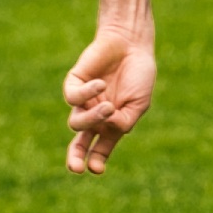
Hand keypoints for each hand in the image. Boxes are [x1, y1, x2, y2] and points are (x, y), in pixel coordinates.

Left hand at [63, 24, 156, 173]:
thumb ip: (125, 121)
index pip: (99, 149)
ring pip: (77, 122)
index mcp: (111, 125)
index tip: (96, 169)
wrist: (131, 43)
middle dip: (75, 157)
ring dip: (93, 118)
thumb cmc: (138, 73)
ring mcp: (83, 101)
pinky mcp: (74, 83)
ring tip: (109, 107)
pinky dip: (88, 93)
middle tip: (76, 168)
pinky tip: (101, 83)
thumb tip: (107, 129)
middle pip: (79, 143)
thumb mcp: (139, 103)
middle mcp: (94, 116)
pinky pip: (73, 97)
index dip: (96, 161)